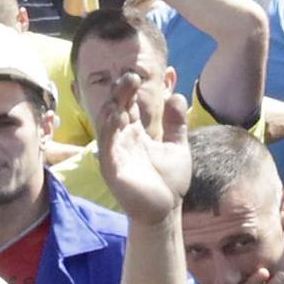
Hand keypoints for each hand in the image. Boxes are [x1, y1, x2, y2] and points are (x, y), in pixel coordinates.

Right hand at [89, 69, 187, 227]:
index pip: (128, 105)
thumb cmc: (169, 180)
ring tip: (122, 88)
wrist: (166, 210)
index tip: (138, 73)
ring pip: (107, 124)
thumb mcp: (177, 146)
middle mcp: (122, 139)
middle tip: (130, 76)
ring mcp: (115, 153)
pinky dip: (108, 129)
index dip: (130, 89)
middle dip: (120, 92)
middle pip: (116, 109)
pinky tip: (114, 115)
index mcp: (135, 133)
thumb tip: (177, 95)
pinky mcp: (112, 168)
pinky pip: (106, 145)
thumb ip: (177, 122)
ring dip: (112, 105)